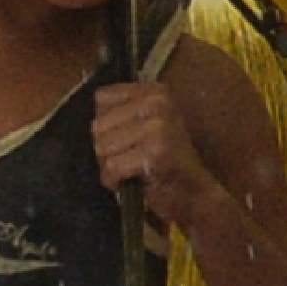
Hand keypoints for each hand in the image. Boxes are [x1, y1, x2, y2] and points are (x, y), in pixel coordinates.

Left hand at [94, 78, 232, 237]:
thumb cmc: (166, 161)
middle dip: (106, 148)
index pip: (102, 99)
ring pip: (102, 146)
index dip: (106, 124)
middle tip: (128, 159)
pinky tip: (130, 181)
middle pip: (98, 125)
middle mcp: (158, 103)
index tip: (124, 138)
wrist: (195, 193)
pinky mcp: (155, 153)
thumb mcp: (148, 125)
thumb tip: (92, 113)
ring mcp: (157, 128)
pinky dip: (114, 179)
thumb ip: (121, 112)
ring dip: (109, 166)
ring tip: (130, 169)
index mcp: (155, 92)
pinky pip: (112, 166)